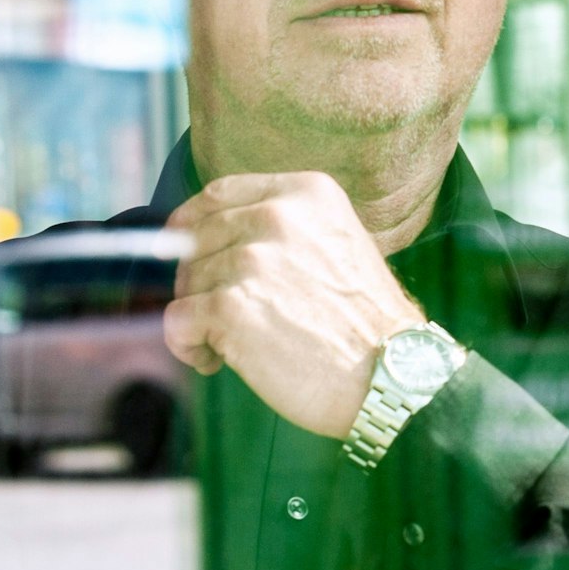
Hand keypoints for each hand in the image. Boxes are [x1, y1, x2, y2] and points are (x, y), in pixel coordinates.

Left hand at [164, 172, 421, 439]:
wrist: (392, 375)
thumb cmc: (367, 324)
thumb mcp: (338, 245)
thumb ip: (283, 231)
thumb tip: (209, 240)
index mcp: (306, 194)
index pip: (219, 194)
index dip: (193, 224)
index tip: (187, 249)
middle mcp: (277, 216)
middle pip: (195, 239)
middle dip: (199, 281)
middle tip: (225, 317)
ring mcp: (252, 260)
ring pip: (185, 283)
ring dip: (199, 319)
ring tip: (233, 345)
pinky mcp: (230, 307)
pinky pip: (176, 321)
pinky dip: (188, 346)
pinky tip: (218, 361)